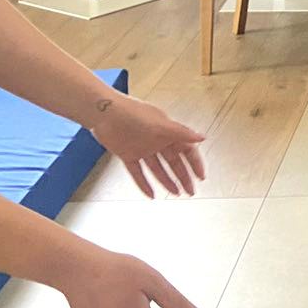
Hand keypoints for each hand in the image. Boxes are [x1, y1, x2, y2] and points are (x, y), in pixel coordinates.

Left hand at [88, 95, 206, 198]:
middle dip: (183, 177)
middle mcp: (157, 141)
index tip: (201, 177)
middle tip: (190, 191)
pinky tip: (150, 194)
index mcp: (168, 132)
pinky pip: (138, 173)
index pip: (187, 150)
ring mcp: (143, 149)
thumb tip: (203, 137)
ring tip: (176, 193)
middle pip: (174, 162)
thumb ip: (182, 132)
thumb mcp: (161, 124)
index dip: (195, 163)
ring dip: (167, 181)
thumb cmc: (133, 113)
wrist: (104, 113)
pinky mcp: (128, 155)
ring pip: (158, 169)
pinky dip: (144, 184)